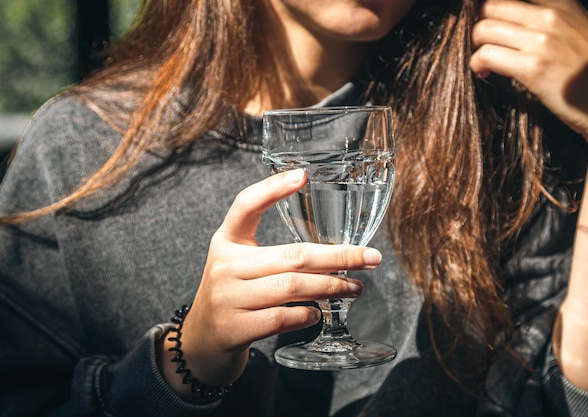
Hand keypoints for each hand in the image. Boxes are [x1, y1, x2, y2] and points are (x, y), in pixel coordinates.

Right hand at [159, 169, 380, 398]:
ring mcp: (227, 298)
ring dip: (331, 287)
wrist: (201, 342)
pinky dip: (307, 315)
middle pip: (291, 255)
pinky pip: (281, 317)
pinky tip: (319, 313)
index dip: (272, 189)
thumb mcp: (240, 265)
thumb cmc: (233, 296)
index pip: (245, 206)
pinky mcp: (234, 328)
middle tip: (370, 258)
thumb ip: (273, 255)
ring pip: (291, 287)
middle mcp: (224, 266)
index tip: (303, 176)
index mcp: (226, 242)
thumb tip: (334, 253)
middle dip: (338, 256)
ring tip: (355, 288)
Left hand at [470, 0, 587, 144]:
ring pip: (483, 29)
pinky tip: (483, 74)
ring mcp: (542, 40)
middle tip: (479, 45)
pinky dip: (476, 64)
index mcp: (561, 3)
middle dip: (478, 27)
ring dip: (474, 47)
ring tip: (482, 62)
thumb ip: (547, 20)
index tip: (486, 27)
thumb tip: (510, 22)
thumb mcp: (576, 30)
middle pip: (490, 6)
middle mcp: (551, 15)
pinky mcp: (533, 67)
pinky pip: (485, 55)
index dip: (488, 10)